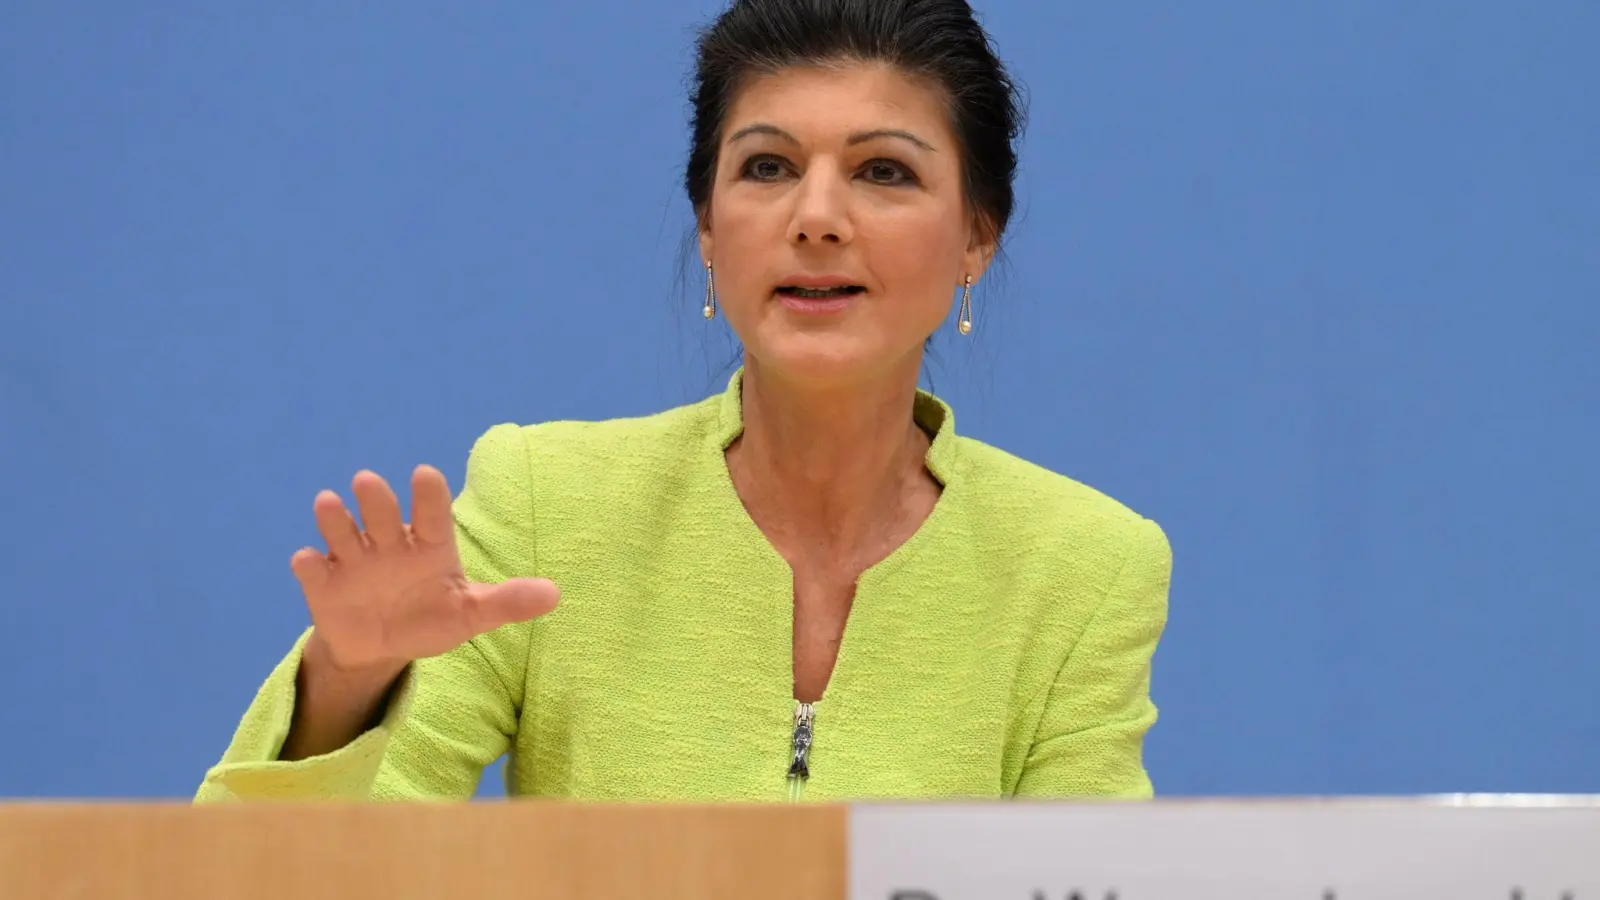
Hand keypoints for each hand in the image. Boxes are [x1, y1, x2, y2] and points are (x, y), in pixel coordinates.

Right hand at [290, 466, 559, 676]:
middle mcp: (389, 544)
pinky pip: (312, 570)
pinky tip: (307, 562)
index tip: (426, 474)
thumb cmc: (432, 617)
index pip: (432, 514)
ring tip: (329, 504)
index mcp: (428, 545)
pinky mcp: (323, 584)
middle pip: (382, 515)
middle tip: (368, 481)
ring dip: (334, 519)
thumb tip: (554, 595)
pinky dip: (308, 566)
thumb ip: (507, 602)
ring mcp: (353, 561)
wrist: (382, 647)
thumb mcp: (471, 614)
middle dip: (375, 499)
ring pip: (342, 531)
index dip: (429, 496)